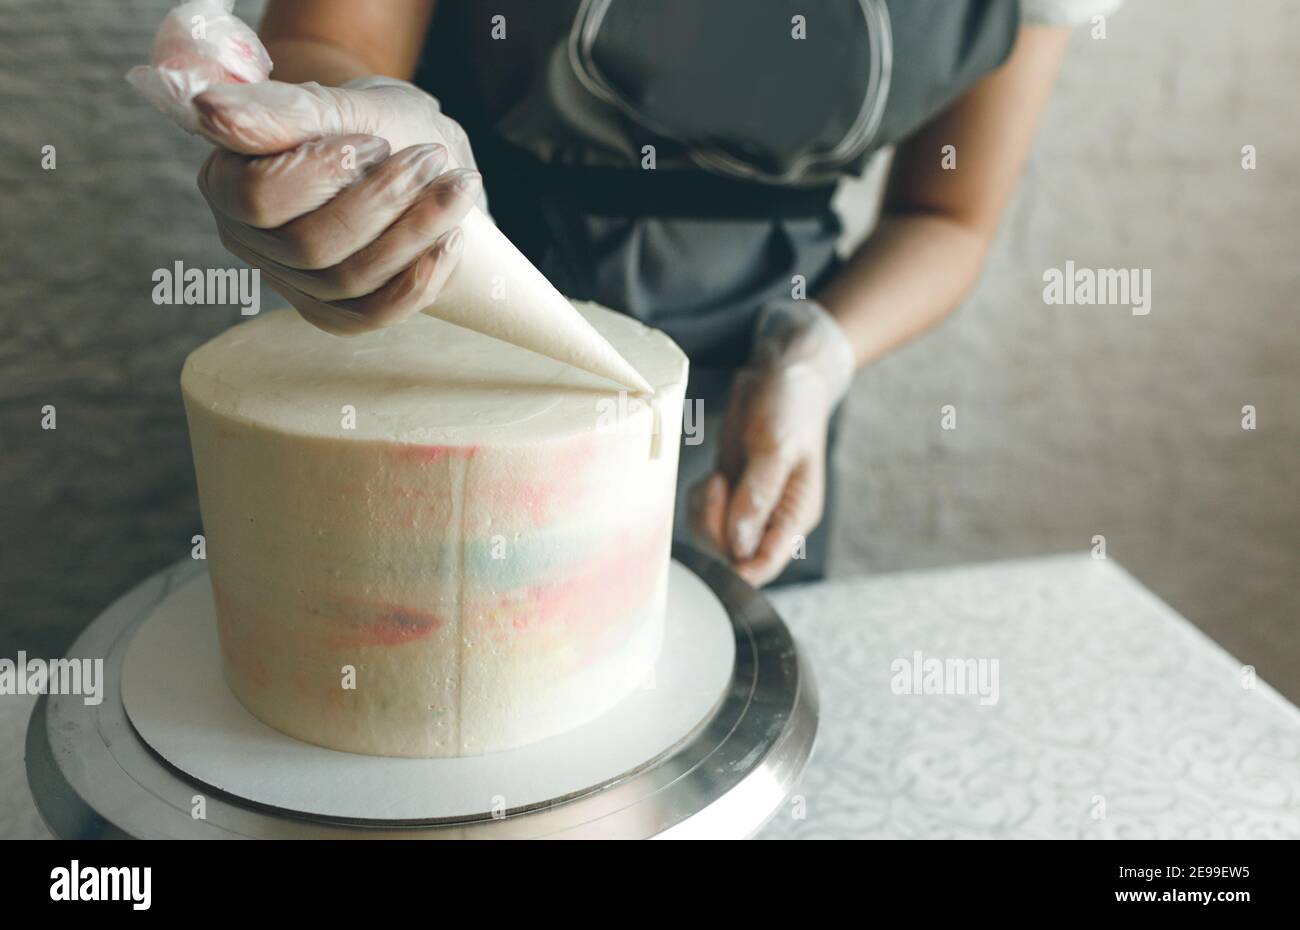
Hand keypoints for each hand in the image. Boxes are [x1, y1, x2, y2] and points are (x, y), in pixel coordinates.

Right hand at [192, 77, 483, 334]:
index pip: (260, 199)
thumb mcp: (338, 103)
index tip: (376, 141)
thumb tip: (207, 109)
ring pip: (346, 282)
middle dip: (382, 202)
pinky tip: (451, 242)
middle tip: (431, 157)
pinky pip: (371, 315)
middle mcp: (249, 240)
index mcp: (228, 183)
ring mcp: (290, 282)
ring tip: (459, 187)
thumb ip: (281, 111)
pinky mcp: (333, 311)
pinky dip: (418, 282)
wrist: (407, 154)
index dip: (326, 174)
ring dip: (414, 234)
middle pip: (309, 247)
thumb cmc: (368, 123)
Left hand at [690, 300, 854, 585]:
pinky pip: (704, 513)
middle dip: (716, 528)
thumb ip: (758, 496)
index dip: (740, 570)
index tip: (716, 548)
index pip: (767, 562)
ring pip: (714, 535)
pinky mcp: (730, 489)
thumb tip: (739, 543)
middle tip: (718, 486)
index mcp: (795, 514)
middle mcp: (773, 517)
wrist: (782, 373)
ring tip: (717, 478)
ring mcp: (749, 505)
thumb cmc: (790, 407)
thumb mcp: (777, 448)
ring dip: (705, 512)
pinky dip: (700, 500)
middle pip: (734, 554)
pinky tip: (712, 476)